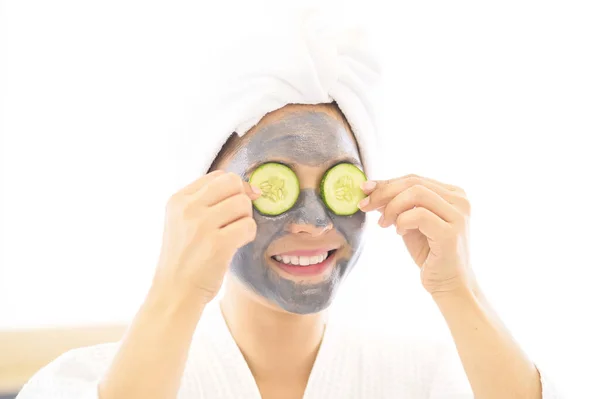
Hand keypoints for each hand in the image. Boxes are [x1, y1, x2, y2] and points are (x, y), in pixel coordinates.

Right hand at [153, 170, 261, 304]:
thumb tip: (254, 189)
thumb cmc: (185, 258)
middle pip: (233, 183)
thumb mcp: (184, 222)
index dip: (233, 188)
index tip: (232, 206)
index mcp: (178, 200)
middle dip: (242, 199)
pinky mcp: (218, 244)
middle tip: (236, 219)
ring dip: (245, 219)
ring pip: (243, 204)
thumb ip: (209, 202)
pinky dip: (248, 235)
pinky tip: (236, 245)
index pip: (218, 175)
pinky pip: (249, 226)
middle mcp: (188, 208)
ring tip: (233, 234)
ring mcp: (202, 226)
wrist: (175, 293)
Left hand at [359, 174, 475, 295]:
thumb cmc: (430, 253)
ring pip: (416, 194)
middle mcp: (460, 200)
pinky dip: (402, 221)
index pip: (414, 179)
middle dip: (384, 192)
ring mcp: (458, 216)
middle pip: (413, 182)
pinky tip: (399, 232)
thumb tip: (370, 188)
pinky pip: (418, 215)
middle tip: (365, 206)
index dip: (386, 182)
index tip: (364, 190)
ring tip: (384, 224)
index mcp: (453, 194)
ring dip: (392, 207)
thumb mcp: (410, 223)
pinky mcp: (451, 233)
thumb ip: (397, 205)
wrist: (448, 284)